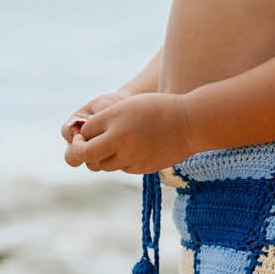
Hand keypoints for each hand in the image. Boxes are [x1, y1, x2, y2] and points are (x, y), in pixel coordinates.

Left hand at [62, 92, 193, 175]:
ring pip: (103, 165)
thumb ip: (105, 120)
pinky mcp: (141, 168)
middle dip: (83, 151)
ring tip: (115, 146)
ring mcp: (131, 156)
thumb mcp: (128, 106)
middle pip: (87, 155)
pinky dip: (122, 161)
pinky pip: (122, 168)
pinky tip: (134, 149)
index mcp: (115, 118)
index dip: (84, 132)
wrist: (191, 123)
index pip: (85, 132)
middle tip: (85, 147)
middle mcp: (120, 139)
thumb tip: (83, 139)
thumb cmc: (159, 109)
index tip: (89, 131)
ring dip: (103, 157)